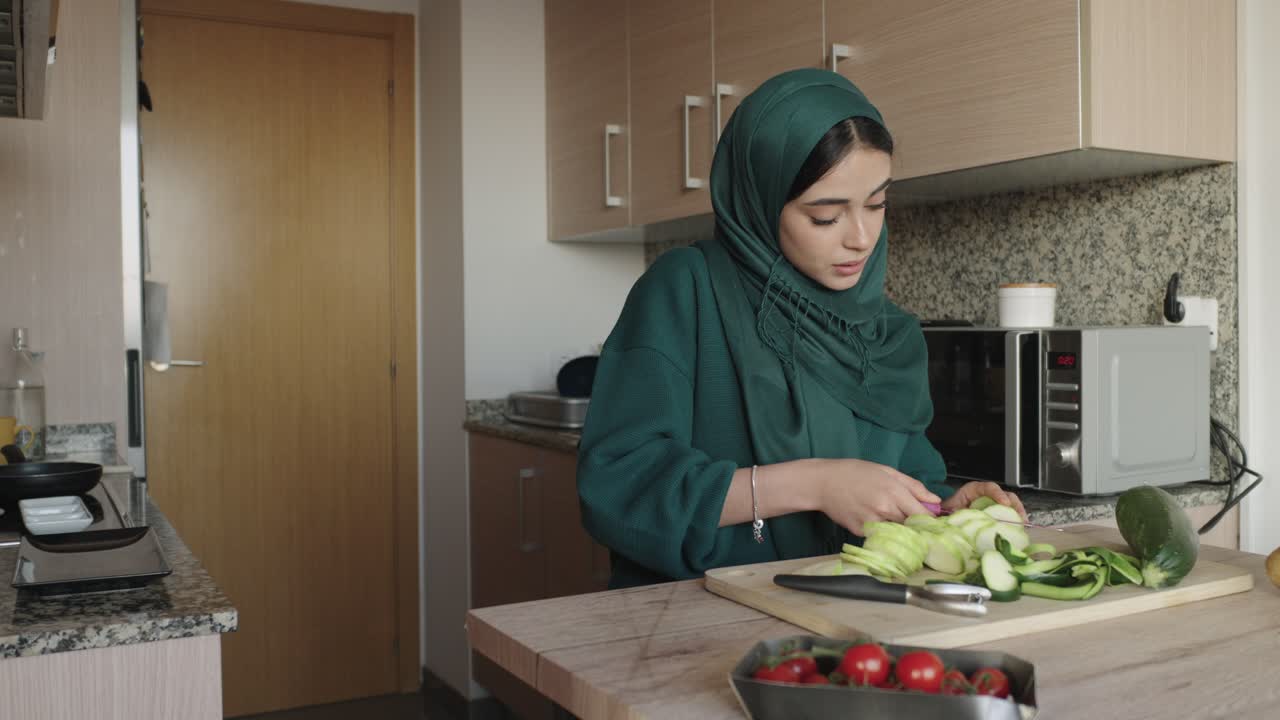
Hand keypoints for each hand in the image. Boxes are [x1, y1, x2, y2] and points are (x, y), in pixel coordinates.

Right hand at [814, 459, 940, 535]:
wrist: (823, 482)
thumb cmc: (855, 472)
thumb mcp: (887, 471)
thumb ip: (913, 486)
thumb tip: (935, 501)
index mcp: (894, 492)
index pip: (923, 515)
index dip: (930, 520)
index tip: (932, 521)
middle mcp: (885, 510)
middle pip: (912, 526)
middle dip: (915, 525)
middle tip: (912, 519)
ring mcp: (872, 523)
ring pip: (896, 533)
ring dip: (898, 528)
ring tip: (888, 516)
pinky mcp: (860, 532)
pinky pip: (878, 535)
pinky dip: (880, 530)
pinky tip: (871, 518)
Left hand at [941, 481, 1027, 520]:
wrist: (946, 516)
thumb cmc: (949, 510)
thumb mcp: (950, 509)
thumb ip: (955, 512)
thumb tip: (960, 519)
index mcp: (974, 490)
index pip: (989, 487)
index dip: (998, 494)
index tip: (1004, 503)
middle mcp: (987, 495)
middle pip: (1006, 495)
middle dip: (1015, 506)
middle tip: (1019, 518)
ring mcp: (994, 504)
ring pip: (1011, 505)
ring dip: (1018, 514)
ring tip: (1022, 525)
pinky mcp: (998, 514)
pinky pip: (1010, 515)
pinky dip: (1015, 521)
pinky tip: (1019, 530)